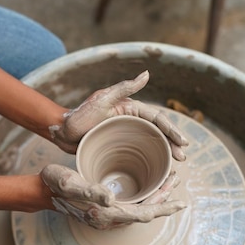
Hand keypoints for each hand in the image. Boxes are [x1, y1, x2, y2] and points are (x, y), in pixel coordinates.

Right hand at [40, 164, 185, 229]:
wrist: (42, 190)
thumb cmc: (56, 183)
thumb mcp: (71, 182)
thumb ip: (90, 191)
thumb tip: (111, 198)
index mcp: (105, 213)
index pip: (142, 214)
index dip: (163, 208)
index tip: (181, 203)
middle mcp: (108, 217)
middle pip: (145, 212)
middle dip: (163, 198)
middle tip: (177, 180)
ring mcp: (105, 215)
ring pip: (138, 208)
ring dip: (154, 197)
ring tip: (168, 181)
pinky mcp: (102, 209)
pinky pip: (129, 206)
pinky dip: (142, 197)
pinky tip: (146, 186)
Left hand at [49, 71, 188, 159]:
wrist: (61, 133)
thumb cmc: (79, 116)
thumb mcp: (101, 101)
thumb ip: (124, 88)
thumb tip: (147, 74)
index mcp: (130, 108)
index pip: (157, 119)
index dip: (172, 130)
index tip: (183, 142)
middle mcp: (131, 121)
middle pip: (158, 133)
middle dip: (173, 144)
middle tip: (183, 158)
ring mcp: (125, 135)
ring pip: (150, 145)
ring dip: (164, 154)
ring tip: (174, 166)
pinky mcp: (117, 148)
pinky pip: (137, 154)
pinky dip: (149, 161)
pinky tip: (155, 171)